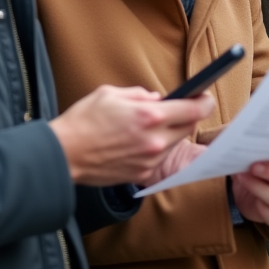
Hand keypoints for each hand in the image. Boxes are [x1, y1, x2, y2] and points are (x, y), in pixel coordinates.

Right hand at [49, 85, 213, 185]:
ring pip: (175, 143)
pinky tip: (137, 143)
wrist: (64, 154)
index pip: (193, 110)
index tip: (204, 98)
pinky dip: (155, 149)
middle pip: (188, 127)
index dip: (203, 102)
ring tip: (147, 127)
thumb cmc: (84, 121)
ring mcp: (150, 160)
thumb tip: (157, 99)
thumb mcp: (111, 94)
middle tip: (175, 110)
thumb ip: (140, 95)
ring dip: (169, 134)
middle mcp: (154, 140)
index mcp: (149, 116)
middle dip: (185, 117)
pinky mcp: (142, 174)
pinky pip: (159, 158)